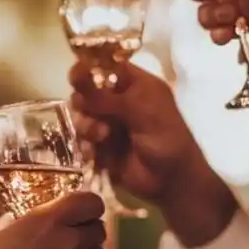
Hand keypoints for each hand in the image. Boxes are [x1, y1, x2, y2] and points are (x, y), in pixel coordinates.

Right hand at [69, 60, 237, 247]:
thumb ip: (107, 96)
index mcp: (137, 86)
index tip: (77, 75)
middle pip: (88, 90)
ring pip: (83, 115)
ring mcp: (110, 124)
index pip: (109, 67)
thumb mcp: (140, 111)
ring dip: (87, 125)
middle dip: (84, 101)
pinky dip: (86, 145)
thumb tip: (77, 76)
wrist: (171, 180)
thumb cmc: (165, 139)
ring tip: (100, 137)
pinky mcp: (102, 147)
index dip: (91, 68)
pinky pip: (83, 139)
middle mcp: (121, 101)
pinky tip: (93, 153)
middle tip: (88, 110)